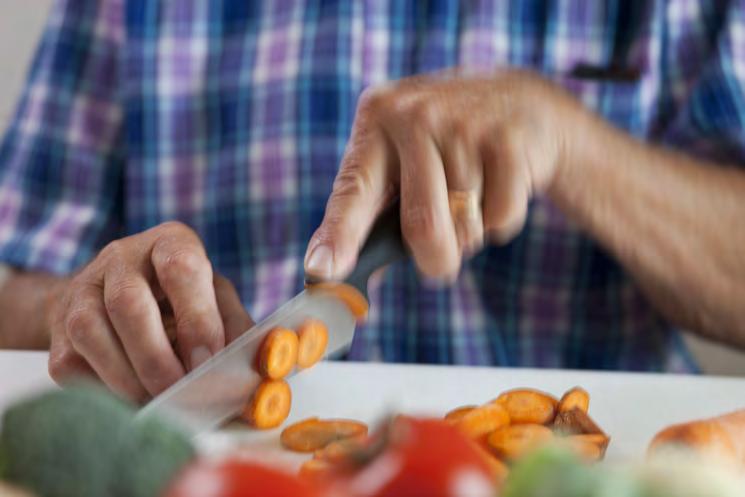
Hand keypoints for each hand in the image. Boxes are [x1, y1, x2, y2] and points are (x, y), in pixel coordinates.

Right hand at [47, 222, 253, 401]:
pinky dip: (99, 389)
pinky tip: (127, 399)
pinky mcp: (59, 325)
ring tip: (155, 403)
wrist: (119, 297)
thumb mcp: (217, 299)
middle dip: (156, 358)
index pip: (182, 268)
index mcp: (171, 242)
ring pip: (91, 331)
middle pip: (129, 303)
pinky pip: (69, 362)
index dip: (197, 319)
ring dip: (126, 378)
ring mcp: (84, 287)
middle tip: (179, 392)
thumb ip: (235, 325)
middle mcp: (123, 256)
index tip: (207, 362)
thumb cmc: (182, 300)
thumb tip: (254, 363)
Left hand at [305, 70, 579, 281]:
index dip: (338, 236)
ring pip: (465, 227)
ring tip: (473, 193)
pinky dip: (499, 220)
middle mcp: (415, 114)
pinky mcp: (509, 138)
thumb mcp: (399, 157)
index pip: (353, 191)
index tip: (322, 271)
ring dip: (470, 232)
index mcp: (376, 118)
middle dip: (436, 260)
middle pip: (422, 226)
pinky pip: (500, 217)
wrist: (520, 101)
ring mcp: (464, 123)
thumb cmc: (442, 146)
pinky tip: (498, 183)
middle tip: (440, 261)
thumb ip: (366, 211)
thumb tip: (326, 271)